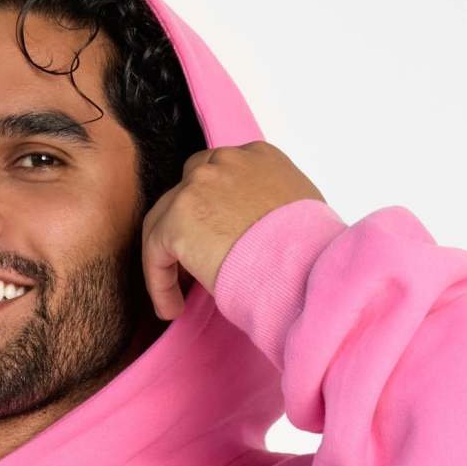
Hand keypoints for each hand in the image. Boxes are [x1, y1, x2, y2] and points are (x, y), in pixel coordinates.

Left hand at [141, 143, 325, 319]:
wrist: (303, 266)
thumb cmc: (312, 251)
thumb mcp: (300, 212)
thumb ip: (272, 208)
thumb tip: (258, 234)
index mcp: (258, 157)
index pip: (220, 175)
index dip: (212, 210)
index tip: (214, 243)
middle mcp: (226, 161)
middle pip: (188, 189)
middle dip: (185, 226)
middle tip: (191, 267)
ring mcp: (199, 185)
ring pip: (164, 219)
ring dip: (168, 259)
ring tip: (177, 298)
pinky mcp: (178, 218)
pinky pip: (154, 251)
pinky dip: (159, 282)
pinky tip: (171, 309)